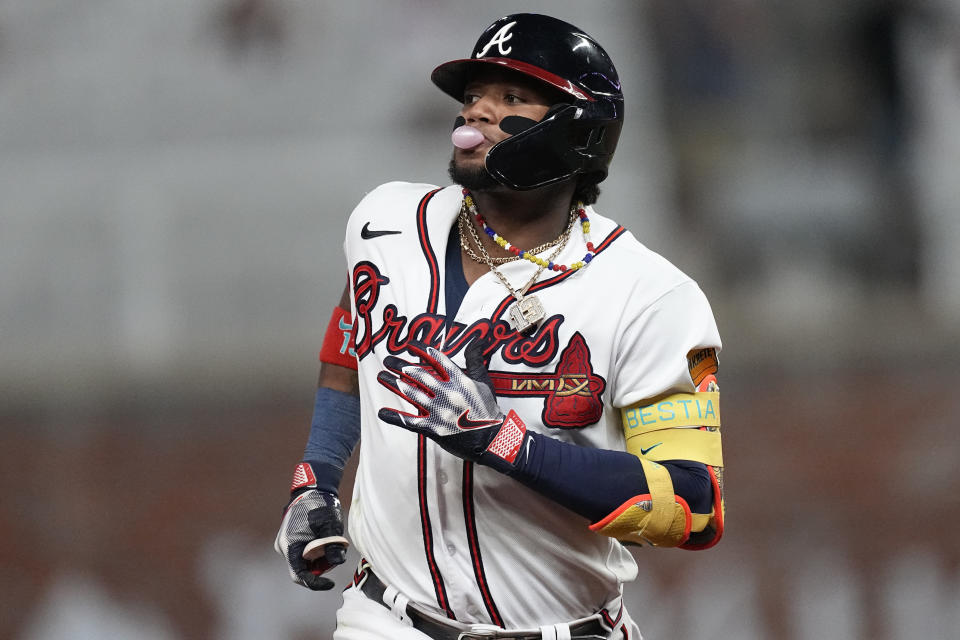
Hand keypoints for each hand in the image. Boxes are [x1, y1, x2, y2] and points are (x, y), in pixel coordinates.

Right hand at [274, 463, 348, 590]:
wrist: (312, 488)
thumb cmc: (320, 505)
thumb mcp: (330, 526)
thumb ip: (332, 546)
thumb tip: (337, 562)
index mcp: (290, 545)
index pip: (299, 575)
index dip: (315, 583)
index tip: (330, 584)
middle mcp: (284, 546)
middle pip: (302, 568)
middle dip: (320, 567)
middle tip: (336, 554)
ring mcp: (285, 542)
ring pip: (303, 561)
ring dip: (319, 558)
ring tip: (331, 541)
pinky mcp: (289, 539)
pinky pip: (302, 553)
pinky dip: (314, 551)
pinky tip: (324, 539)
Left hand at [377, 341, 528, 469]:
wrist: (491, 439)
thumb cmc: (488, 410)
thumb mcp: (484, 381)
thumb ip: (475, 360)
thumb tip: (477, 339)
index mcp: (458, 380)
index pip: (436, 359)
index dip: (421, 350)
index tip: (409, 345)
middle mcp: (446, 393)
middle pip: (418, 375)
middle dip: (400, 366)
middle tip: (388, 360)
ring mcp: (438, 411)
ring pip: (410, 394)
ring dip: (393, 384)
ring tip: (382, 376)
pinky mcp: (432, 428)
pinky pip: (409, 421)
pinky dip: (394, 416)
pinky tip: (382, 412)